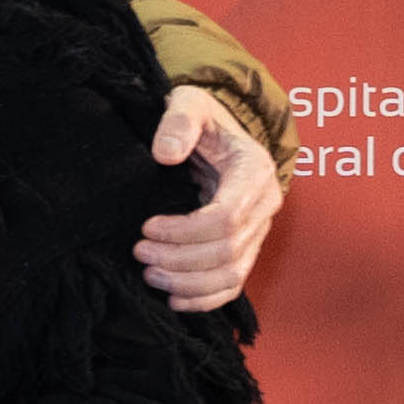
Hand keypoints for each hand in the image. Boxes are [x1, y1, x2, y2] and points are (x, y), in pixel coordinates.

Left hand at [137, 90, 282, 308]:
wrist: (218, 132)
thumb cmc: (203, 117)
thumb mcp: (188, 103)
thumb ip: (177, 122)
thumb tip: (165, 154)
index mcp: (254, 170)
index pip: (225, 217)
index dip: (184, 231)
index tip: (146, 227)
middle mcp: (264, 203)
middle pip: (227, 250)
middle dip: (179, 259)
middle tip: (139, 252)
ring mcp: (259, 228)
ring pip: (232, 273)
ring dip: (188, 283)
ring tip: (149, 275)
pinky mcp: (248, 246)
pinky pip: (234, 284)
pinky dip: (206, 299)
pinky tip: (174, 300)